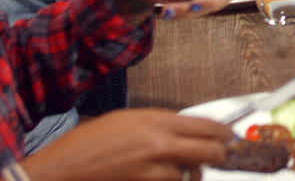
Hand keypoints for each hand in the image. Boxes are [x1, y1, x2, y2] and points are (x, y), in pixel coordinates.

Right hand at [21, 108, 231, 180]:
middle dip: (219, 155)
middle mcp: (159, 142)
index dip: (224, 133)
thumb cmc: (87, 143)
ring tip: (183, 171)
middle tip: (220, 157)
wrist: (62, 169)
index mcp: (155, 120)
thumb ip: (158, 125)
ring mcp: (153, 168)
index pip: (206, 125)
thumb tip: (184, 132)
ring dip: (192, 174)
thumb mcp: (126, 120)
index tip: (231, 136)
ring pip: (192, 173)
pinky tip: (162, 178)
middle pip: (210, 151)